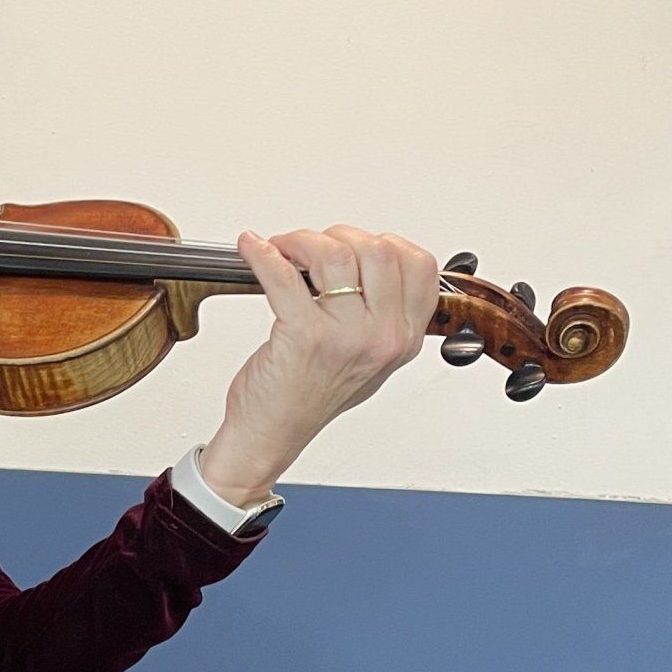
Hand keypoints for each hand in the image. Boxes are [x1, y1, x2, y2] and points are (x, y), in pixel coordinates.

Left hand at [198, 225, 438, 503]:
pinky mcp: (305, 335)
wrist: (272, 434)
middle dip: (337, 237)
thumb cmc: (309, 397)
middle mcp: (383, 337)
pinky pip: (284, 275)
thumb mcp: (368, 359)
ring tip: (282, 250)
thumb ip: (380, 314)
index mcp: (403, 339)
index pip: (419, 264)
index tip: (353, 247)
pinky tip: (253, 249)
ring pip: (335, 254)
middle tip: (310, 249)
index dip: (383, 243)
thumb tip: (365, 259)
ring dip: (301, 241)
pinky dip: (263, 254)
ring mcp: (346, 336)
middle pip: (378, 250)